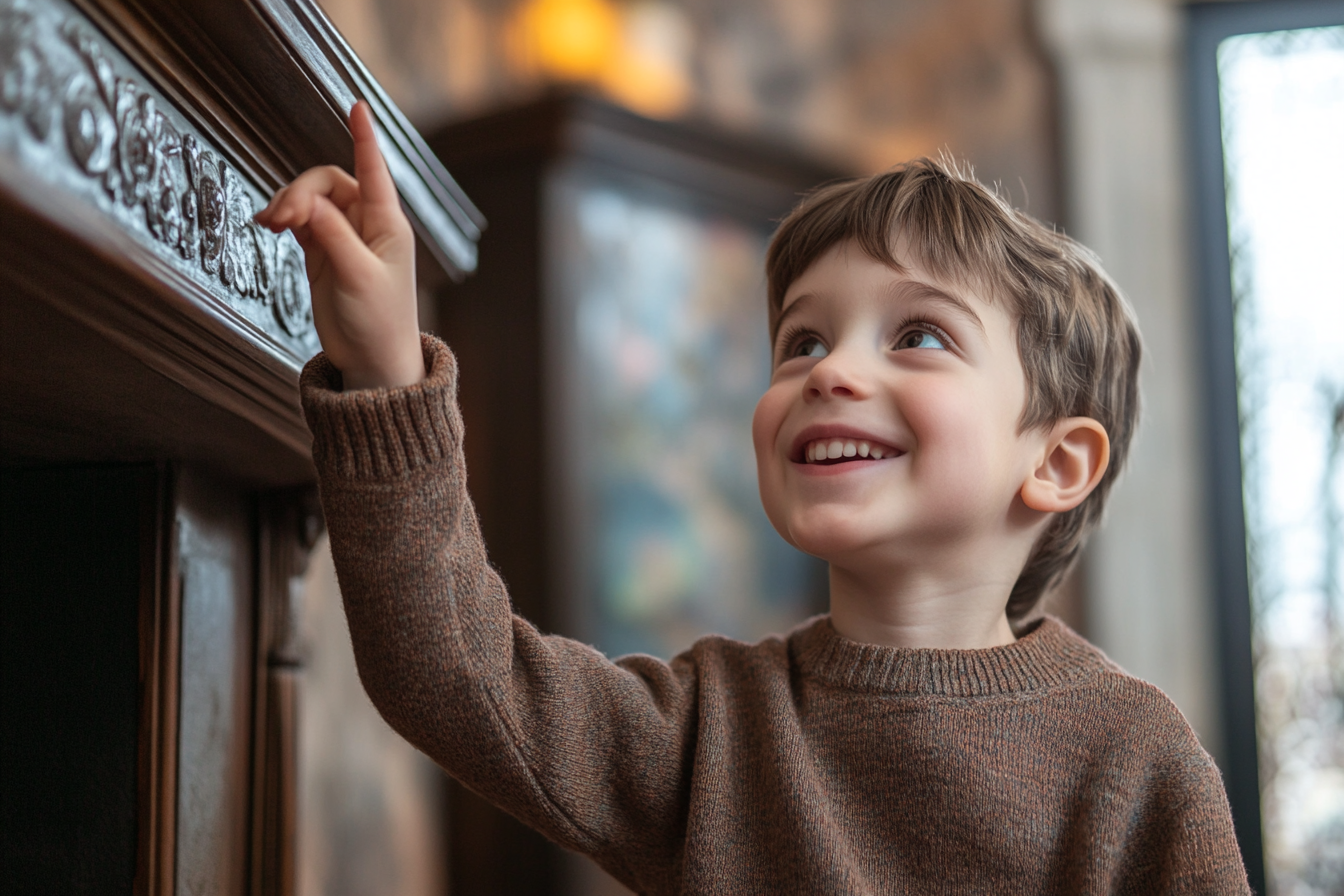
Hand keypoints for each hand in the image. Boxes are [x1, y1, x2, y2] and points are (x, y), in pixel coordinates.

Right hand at [254, 101, 424, 389]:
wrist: (372, 361)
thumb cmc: (379, 323)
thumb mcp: (358, 276)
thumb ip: (333, 235)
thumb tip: (308, 202)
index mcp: (387, 225)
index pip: (374, 171)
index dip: (364, 138)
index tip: (356, 106)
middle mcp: (366, 225)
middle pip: (327, 183)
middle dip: (300, 192)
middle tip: (281, 218)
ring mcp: (343, 238)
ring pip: (310, 201)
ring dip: (287, 205)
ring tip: (270, 224)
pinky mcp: (323, 254)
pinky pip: (300, 221)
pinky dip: (283, 218)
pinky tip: (269, 225)